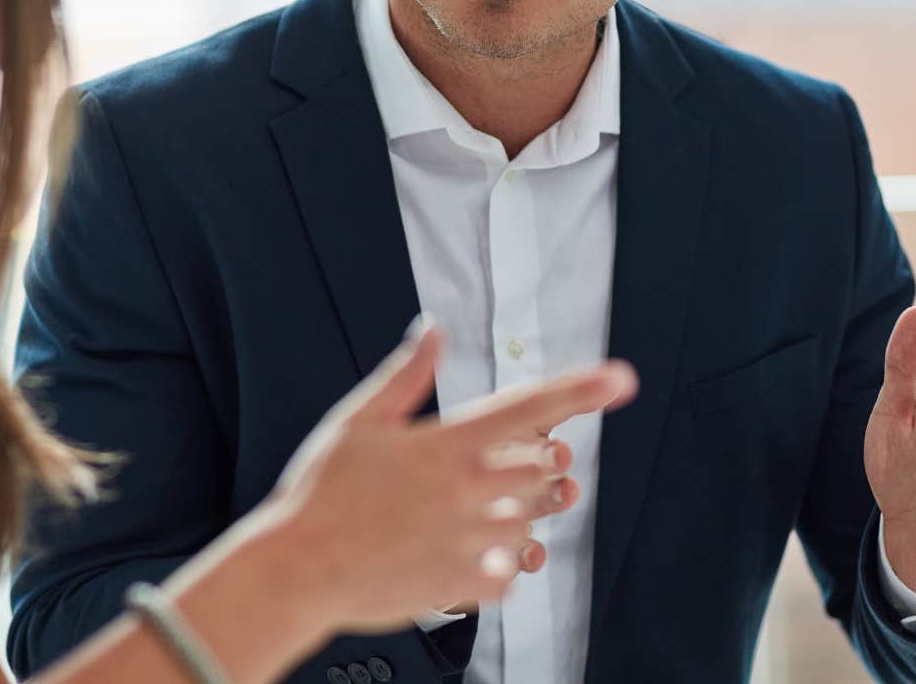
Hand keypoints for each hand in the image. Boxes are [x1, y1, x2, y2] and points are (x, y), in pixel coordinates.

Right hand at [257, 319, 636, 633]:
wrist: (296, 569)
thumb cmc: (320, 494)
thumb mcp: (358, 421)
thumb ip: (405, 375)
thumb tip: (434, 332)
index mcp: (446, 445)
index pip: (528, 409)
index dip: (580, 391)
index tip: (619, 379)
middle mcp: (466, 492)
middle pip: (544, 470)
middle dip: (543, 464)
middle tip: (527, 464)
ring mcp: (468, 541)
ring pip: (531, 523)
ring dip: (522, 514)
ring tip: (490, 511)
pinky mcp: (461, 584)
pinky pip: (511, 574)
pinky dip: (503, 564)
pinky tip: (476, 554)